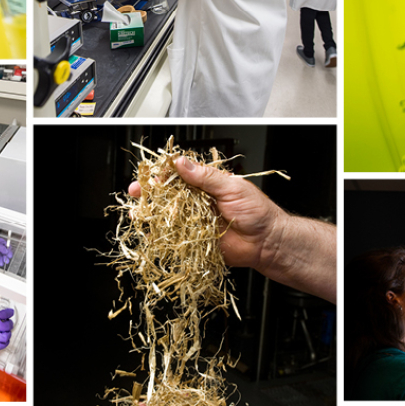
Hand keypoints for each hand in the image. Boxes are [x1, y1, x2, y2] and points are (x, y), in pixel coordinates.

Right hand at [0, 306, 13, 353]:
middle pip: (8, 326)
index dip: (9, 313)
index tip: (9, 313)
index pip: (5, 314)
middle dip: (9, 323)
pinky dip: (3, 343)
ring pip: (6, 337)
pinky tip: (3, 341)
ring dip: (8, 334)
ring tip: (7, 332)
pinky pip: (0, 346)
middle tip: (8, 322)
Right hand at [128, 155, 335, 303]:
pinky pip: (175, 239)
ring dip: (152, 214)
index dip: (163, 175)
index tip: (150, 175)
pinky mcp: (195, 242)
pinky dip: (161, 237)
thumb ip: (206, 177)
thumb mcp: (232, 187)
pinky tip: (151, 233)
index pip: (180, 176)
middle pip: (168, 196)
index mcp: (207, 185)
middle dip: (150, 193)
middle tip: (137, 192)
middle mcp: (198, 203)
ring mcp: (195, 222)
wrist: (268, 242)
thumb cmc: (258, 212)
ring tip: (139, 212)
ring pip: (168, 217)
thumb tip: (182, 163)